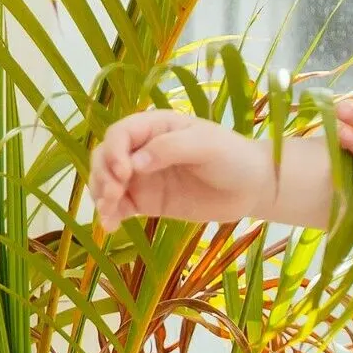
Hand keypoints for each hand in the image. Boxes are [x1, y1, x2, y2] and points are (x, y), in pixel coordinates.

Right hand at [88, 111, 276, 231]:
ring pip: (107, 181)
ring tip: (109, 213)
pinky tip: (111, 226)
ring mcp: (143, 177)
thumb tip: (135, 162)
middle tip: (114, 195)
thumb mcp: (205, 145)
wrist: (251, 187)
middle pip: (105, 157)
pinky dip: (110, 214)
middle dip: (102, 174)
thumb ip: (170, 148)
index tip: (124, 172)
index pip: (120, 134)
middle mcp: (142, 149)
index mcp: (155, 127)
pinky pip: (121, 206)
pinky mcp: (148, 201)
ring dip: (100, 195)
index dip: (114, 151)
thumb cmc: (232, 157)